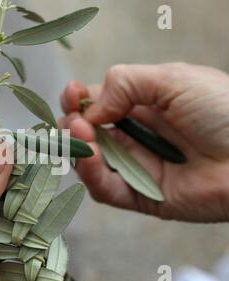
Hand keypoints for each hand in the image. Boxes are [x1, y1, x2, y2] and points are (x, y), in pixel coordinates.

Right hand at [60, 63, 228, 221]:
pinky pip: (106, 189)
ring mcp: (136, 167)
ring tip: (82, 132)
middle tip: (74, 120)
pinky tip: (90, 155)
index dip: (79, 100)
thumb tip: (90, 108)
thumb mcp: (173, 80)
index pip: (97, 103)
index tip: (71, 95)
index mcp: (142, 106)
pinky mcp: (141, 197)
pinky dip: (91, 174)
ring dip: (79, 147)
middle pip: (88, 133)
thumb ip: (125, 84)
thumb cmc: (224, 110)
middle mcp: (135, 137)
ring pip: (92, 161)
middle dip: (73, 124)